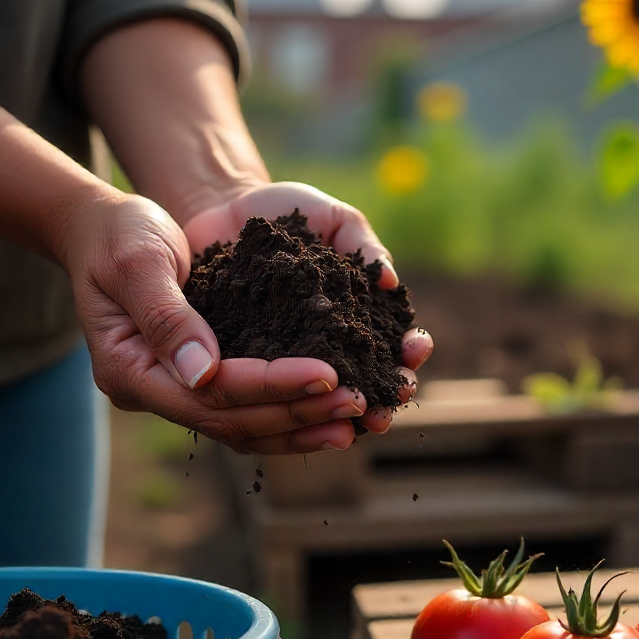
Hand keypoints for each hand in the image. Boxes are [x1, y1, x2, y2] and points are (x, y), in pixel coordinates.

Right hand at [61, 193, 377, 453]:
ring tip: (353, 421)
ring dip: (299, 426)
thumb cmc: (119, 234)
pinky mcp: (197, 381)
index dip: (271, 386)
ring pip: (241, 427)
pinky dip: (287, 411)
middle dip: (296, 412)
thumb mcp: (138, 262)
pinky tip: (329, 411)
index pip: (210, 394)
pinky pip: (245, 409)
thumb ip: (167, 316)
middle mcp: (150, 393)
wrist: (105, 229)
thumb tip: (203, 375)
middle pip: (231, 420)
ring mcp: (173, 391)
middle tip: (357, 403)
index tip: (327, 373)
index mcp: (128, 371)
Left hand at [181, 180, 433, 431]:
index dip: (408, 351)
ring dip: (337, 418)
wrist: (223, 210)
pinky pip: (264, 394)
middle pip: (363, 381)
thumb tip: (390, 281)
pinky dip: (282, 411)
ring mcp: (286, 360)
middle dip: (380, 398)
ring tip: (352, 428)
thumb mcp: (331, 218)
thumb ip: (362, 244)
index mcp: (356, 315)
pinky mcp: (245, 365)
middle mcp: (326, 346)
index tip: (415, 352)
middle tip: (387, 409)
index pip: (392, 341)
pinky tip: (297, 423)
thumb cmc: (286, 213)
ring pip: (318, 400)